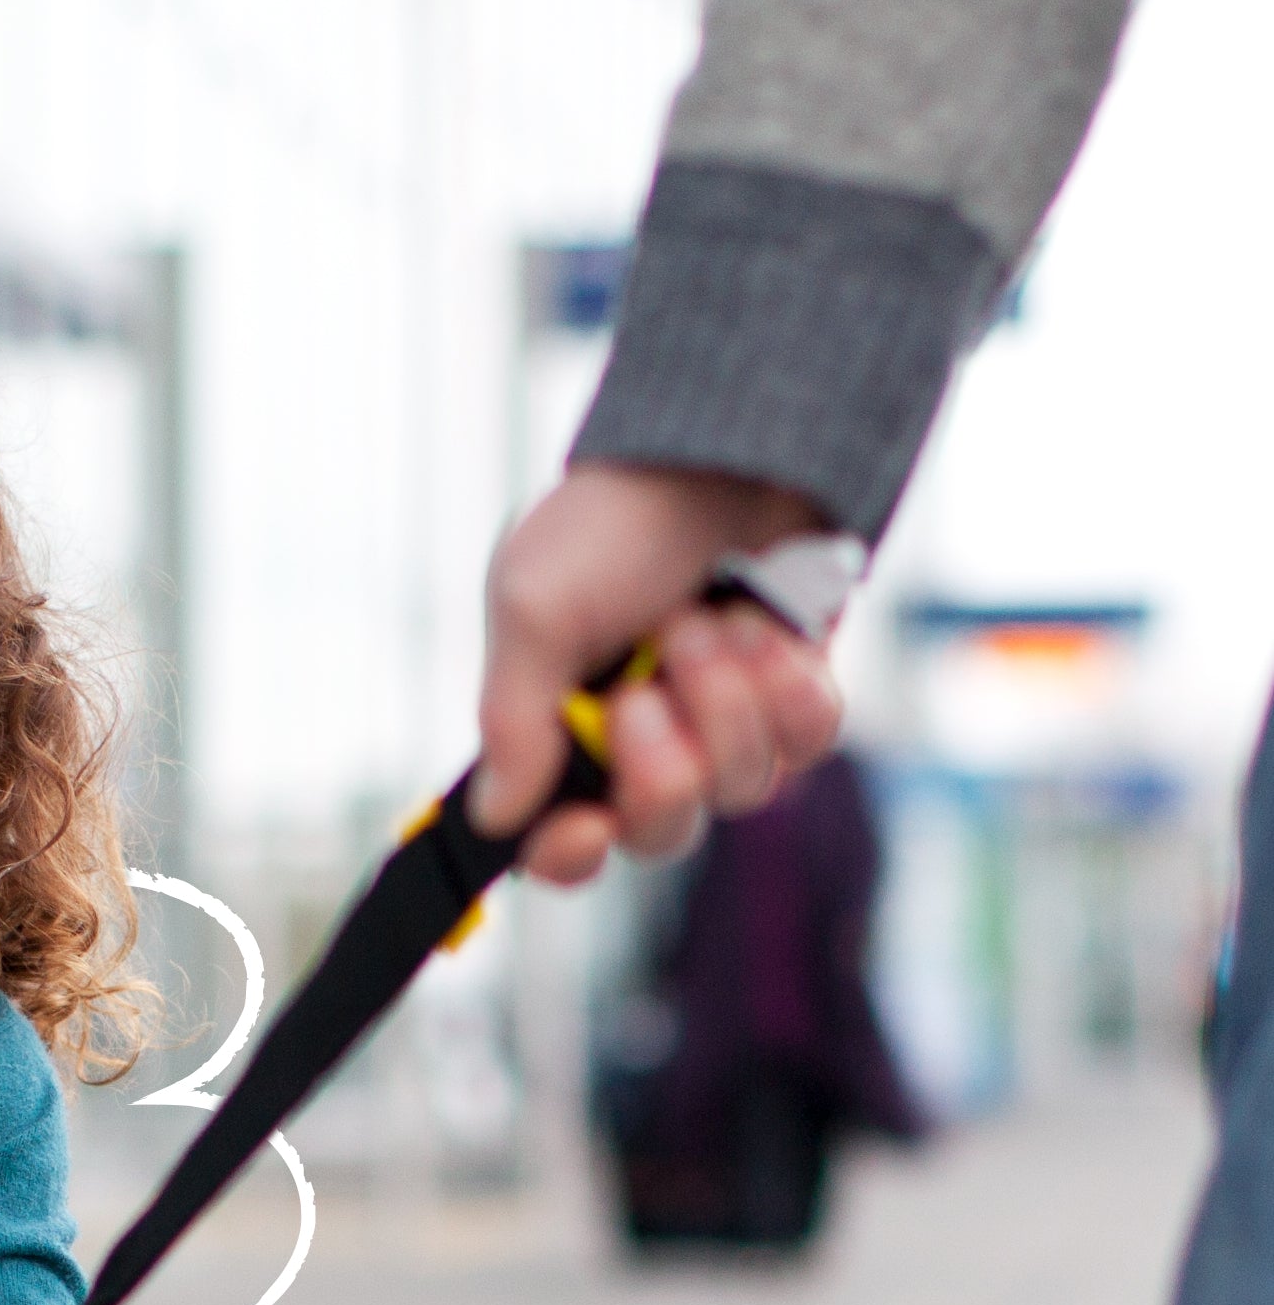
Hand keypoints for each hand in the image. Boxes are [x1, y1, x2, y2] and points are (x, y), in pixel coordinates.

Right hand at [467, 463, 846, 885]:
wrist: (724, 448)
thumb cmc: (613, 522)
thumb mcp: (532, 607)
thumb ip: (510, 720)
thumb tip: (497, 816)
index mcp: (561, 738)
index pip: (560, 844)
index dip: (569, 855)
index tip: (583, 828)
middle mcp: (642, 748)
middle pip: (660, 833)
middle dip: (660, 766)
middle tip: (643, 693)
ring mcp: (725, 729)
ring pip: (739, 788)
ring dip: (723, 701)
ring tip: (709, 620)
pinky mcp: (797, 701)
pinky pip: (807, 746)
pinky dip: (788, 690)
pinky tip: (767, 629)